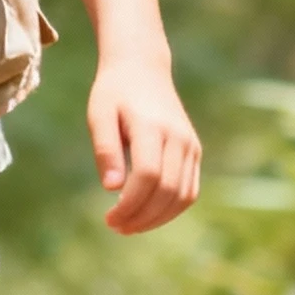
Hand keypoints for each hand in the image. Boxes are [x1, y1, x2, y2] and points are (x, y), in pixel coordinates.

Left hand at [88, 55, 200, 234]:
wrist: (142, 69)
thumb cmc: (114, 93)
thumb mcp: (99, 114)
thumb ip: (105, 149)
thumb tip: (111, 188)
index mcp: (152, 126)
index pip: (148, 175)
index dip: (130, 203)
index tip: (108, 217)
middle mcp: (178, 137)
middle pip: (167, 190)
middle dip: (141, 216)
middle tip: (115, 226)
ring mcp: (190, 145)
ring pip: (182, 195)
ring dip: (157, 219)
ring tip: (129, 226)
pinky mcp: (194, 152)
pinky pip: (190, 191)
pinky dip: (171, 210)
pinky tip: (147, 216)